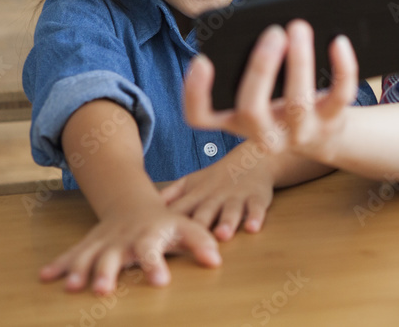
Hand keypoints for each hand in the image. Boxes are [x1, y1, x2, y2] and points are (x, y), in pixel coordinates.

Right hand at [38, 190, 220, 294]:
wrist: (133, 203)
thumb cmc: (165, 221)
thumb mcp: (186, 226)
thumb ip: (201, 242)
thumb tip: (216, 261)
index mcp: (149, 235)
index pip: (153, 251)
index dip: (156, 265)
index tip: (159, 281)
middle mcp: (123, 239)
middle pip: (114, 256)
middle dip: (107, 272)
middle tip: (104, 290)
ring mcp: (104, 242)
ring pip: (89, 256)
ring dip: (79, 270)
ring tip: (72, 287)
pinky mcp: (89, 245)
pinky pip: (72, 254)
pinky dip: (58, 265)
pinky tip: (45, 277)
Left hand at [157, 144, 276, 240]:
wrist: (251, 159)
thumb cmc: (217, 178)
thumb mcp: (191, 183)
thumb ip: (171, 196)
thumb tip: (141, 207)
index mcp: (197, 196)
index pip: (181, 211)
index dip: (169, 223)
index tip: (158, 238)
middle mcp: (215, 197)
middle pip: (205, 212)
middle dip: (199, 225)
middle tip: (192, 239)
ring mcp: (236, 197)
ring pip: (231, 211)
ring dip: (227, 223)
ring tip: (222, 235)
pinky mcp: (256, 198)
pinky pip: (257, 208)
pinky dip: (255, 217)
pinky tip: (252, 227)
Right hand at [185, 20, 358, 164]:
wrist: (322, 133)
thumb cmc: (281, 98)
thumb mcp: (259, 89)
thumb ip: (249, 62)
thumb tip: (264, 27)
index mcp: (234, 119)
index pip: (199, 117)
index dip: (194, 92)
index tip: (202, 60)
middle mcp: (262, 134)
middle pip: (251, 110)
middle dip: (261, 68)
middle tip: (274, 32)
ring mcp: (298, 133)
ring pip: (297, 104)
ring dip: (299, 62)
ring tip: (300, 27)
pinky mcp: (331, 123)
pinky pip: (339, 96)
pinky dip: (342, 67)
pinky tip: (339, 42)